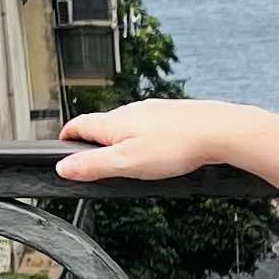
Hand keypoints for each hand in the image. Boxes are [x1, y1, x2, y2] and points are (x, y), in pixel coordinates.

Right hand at [55, 100, 228, 182]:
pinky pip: (148, 127)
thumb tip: (63, 166)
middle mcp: (131, 111)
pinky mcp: (171, 115)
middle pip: (101, 124)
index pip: (78, 124)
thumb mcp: (126, 163)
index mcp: (114, 122)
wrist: (218, 131)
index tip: (60, 145)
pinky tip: (155, 152)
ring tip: (121, 161)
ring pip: (126, 125)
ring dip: (118, 141)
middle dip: (93, 142)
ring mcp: (152, 111)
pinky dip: (143, 139)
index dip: (66, 136)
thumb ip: (92, 166)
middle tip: (90, 161)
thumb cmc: (176, 146)